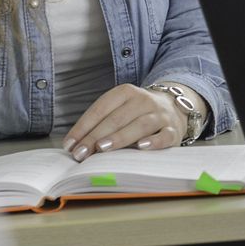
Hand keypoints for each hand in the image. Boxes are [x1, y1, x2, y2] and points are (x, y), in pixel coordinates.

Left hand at [62, 83, 200, 160]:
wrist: (174, 107)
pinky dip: (154, 141)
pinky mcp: (173, 129)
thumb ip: (101, 123)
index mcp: (126, 92)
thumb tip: (77, 145)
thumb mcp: (120, 109)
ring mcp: (160, 115)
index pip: (101, 108)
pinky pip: (164, 135)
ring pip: (139, 125)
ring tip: (102, 148)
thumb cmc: (138, 113)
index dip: (83, 126)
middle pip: (117, 118)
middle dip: (95, 136)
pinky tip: (141, 147)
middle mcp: (144, 100)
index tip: (70, 144)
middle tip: (80, 153)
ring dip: (119, 137)